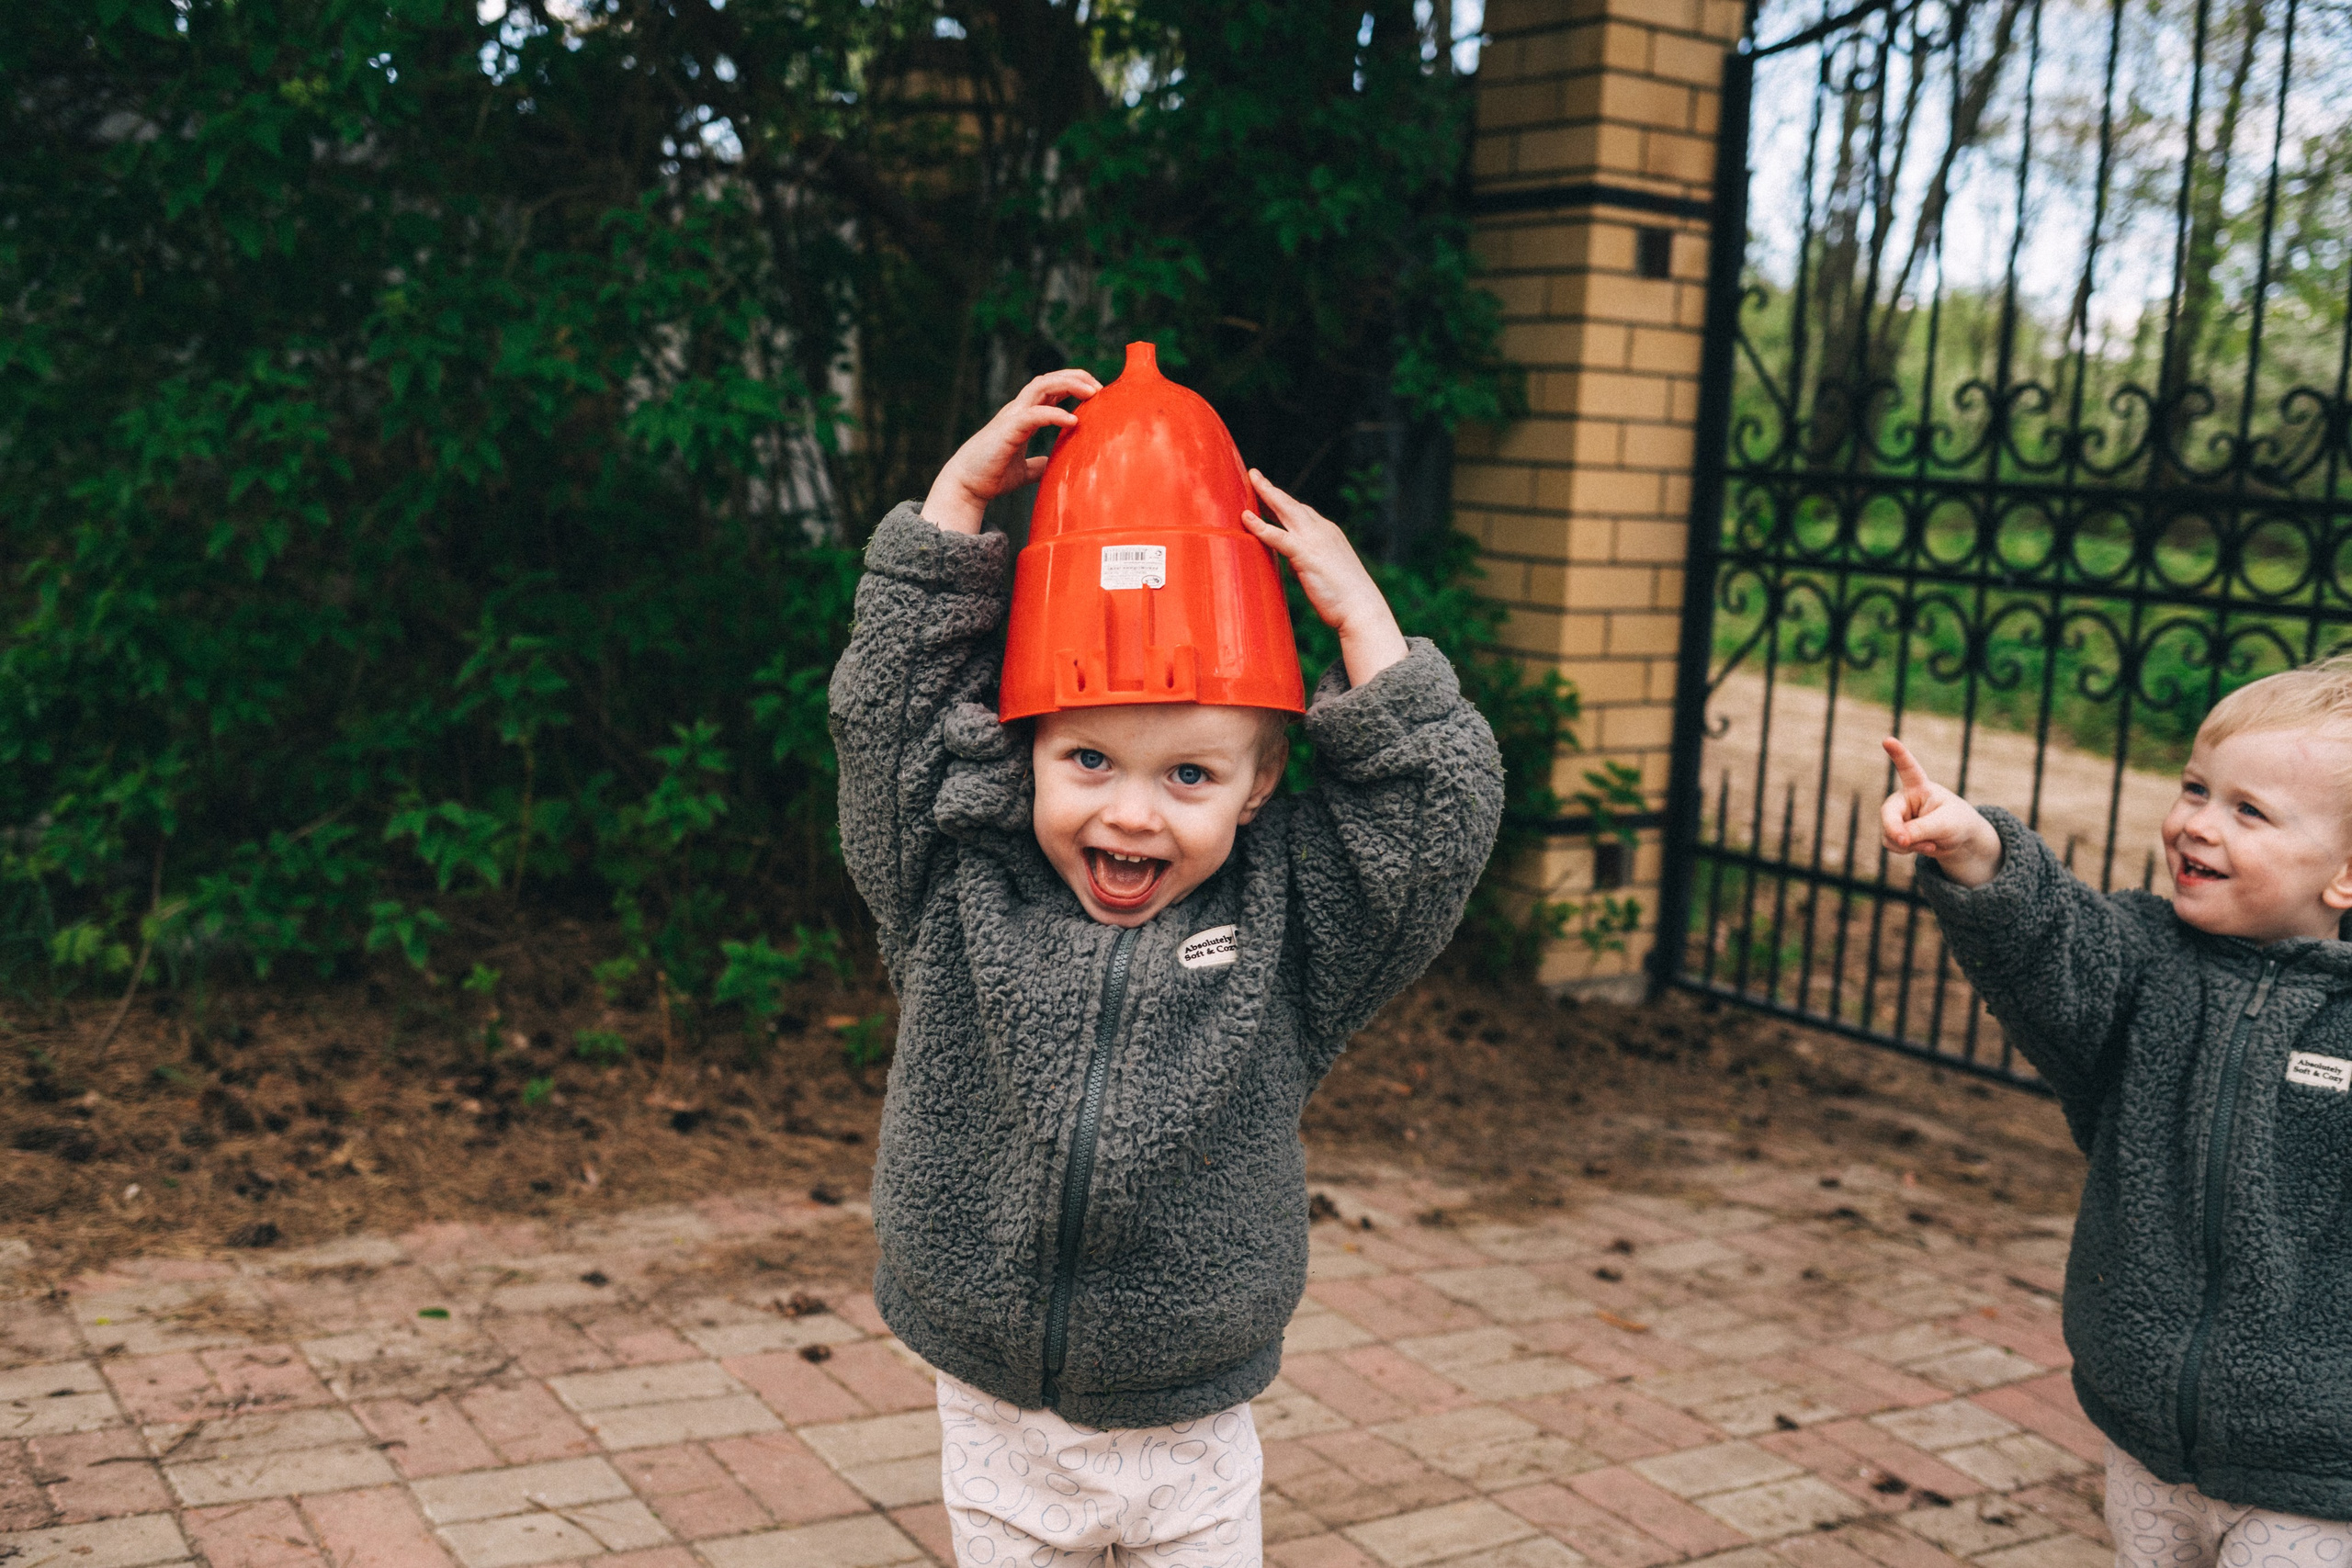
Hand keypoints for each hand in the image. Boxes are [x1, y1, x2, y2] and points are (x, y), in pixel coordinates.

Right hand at [921, 369, 1103, 533]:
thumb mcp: (1022, 471)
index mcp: (1024, 416)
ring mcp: (1013, 416)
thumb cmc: (991, 476)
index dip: (1073, 385)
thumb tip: (1051, 466)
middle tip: (1101, 388)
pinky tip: (1073, 421)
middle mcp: (1019, 410)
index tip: (1097, 394)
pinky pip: (1035, 414)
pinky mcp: (1008, 429)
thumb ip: (1037, 465)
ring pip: (1042, 386)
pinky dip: (1055, 414)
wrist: (966, 485)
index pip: (1051, 389)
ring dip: (1069, 384)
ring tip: (1092, 393)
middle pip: (1049, 380)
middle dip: (1076, 378)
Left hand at [1243, 469, 1407, 686]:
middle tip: (1254, 474)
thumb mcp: (1324, 574)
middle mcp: (1322, 530)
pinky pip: (1277, 536)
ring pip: (1285, 510)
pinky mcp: (1306, 554)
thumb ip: (1306, 564)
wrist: (1361, 609)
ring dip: (1266, 494)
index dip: (1285, 502)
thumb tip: (1291, 565)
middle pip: (1291, 503)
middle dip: (1271, 488)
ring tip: (1250, 481)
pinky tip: (1246, 518)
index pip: (1303, 512)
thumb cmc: (1345, 599)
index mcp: (1328, 533)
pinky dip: (1261, 526)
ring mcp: (1314, 540)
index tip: (1271, 493)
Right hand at [1880, 738, 2002, 886]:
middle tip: (1905, 842)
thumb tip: (1898, 839)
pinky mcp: (1896, 832)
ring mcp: (1899, 816)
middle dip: (1895, 830)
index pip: (1908, 769)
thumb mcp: (1946, 825)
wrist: (1959, 839)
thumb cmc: (1957, 823)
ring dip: (1908, 844)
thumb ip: (1921, 829)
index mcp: (1921, 787)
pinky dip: (1906, 850)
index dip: (1898, 755)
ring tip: (1930, 844)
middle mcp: (1905, 799)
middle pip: (1889, 814)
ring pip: (1889, 833)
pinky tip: (1923, 846)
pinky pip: (1891, 844)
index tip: (1888, 740)